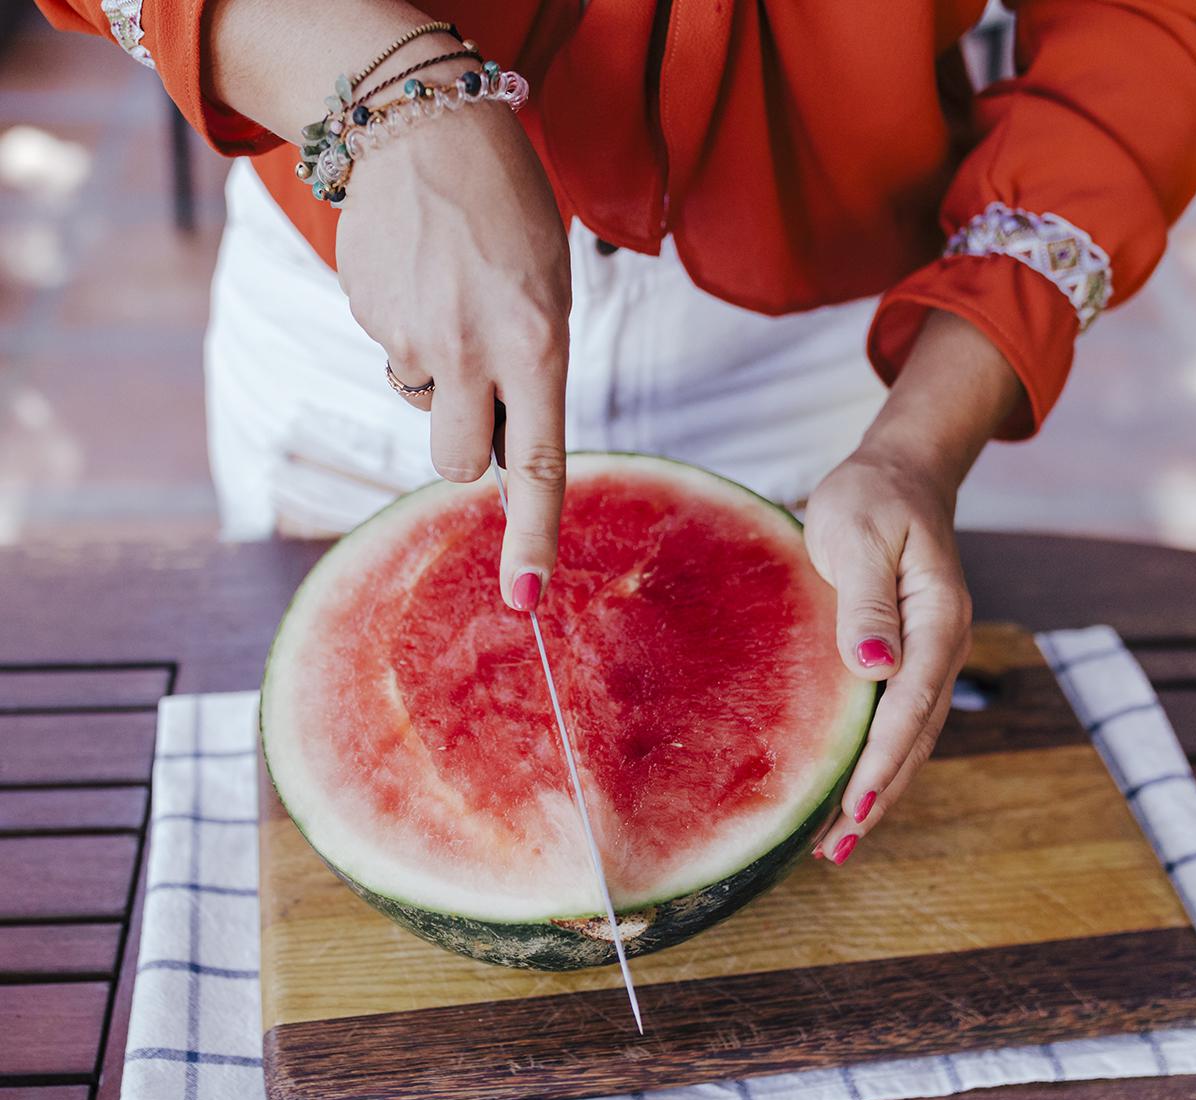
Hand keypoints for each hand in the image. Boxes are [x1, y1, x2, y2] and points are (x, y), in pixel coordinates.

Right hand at [336, 60, 570, 611]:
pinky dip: (408, 335)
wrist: (427, 124)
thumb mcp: (549, 293)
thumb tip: (495, 445)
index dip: (533, 536)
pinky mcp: (366, 318)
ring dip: (437, 381)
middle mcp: (470, 353)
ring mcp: (409, 338)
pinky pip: (392, 358)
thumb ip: (532, 374)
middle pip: (456, 464)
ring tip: (450, 303)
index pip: (536, 465)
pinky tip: (419, 280)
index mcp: (535, 346)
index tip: (527, 597)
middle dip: (466, 445)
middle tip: (480, 384)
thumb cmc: (509, 212)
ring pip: (421, 407)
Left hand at [803, 308, 1023, 863]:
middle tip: (835, 849)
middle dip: (878, 795)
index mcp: (937, 619)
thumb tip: (874, 668)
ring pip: (908, 736)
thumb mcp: (862, 537)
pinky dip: (875, 758)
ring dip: (878, 788)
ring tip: (836, 841)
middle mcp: (942, 645)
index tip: (852, 806)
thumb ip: (868, 603)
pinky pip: (896, 718)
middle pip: (915, 736)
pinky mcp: (909, 656)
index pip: (910, 704)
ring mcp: (929, 654)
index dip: (882, 759)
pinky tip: (848, 787)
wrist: (898, 475)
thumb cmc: (872, 498)